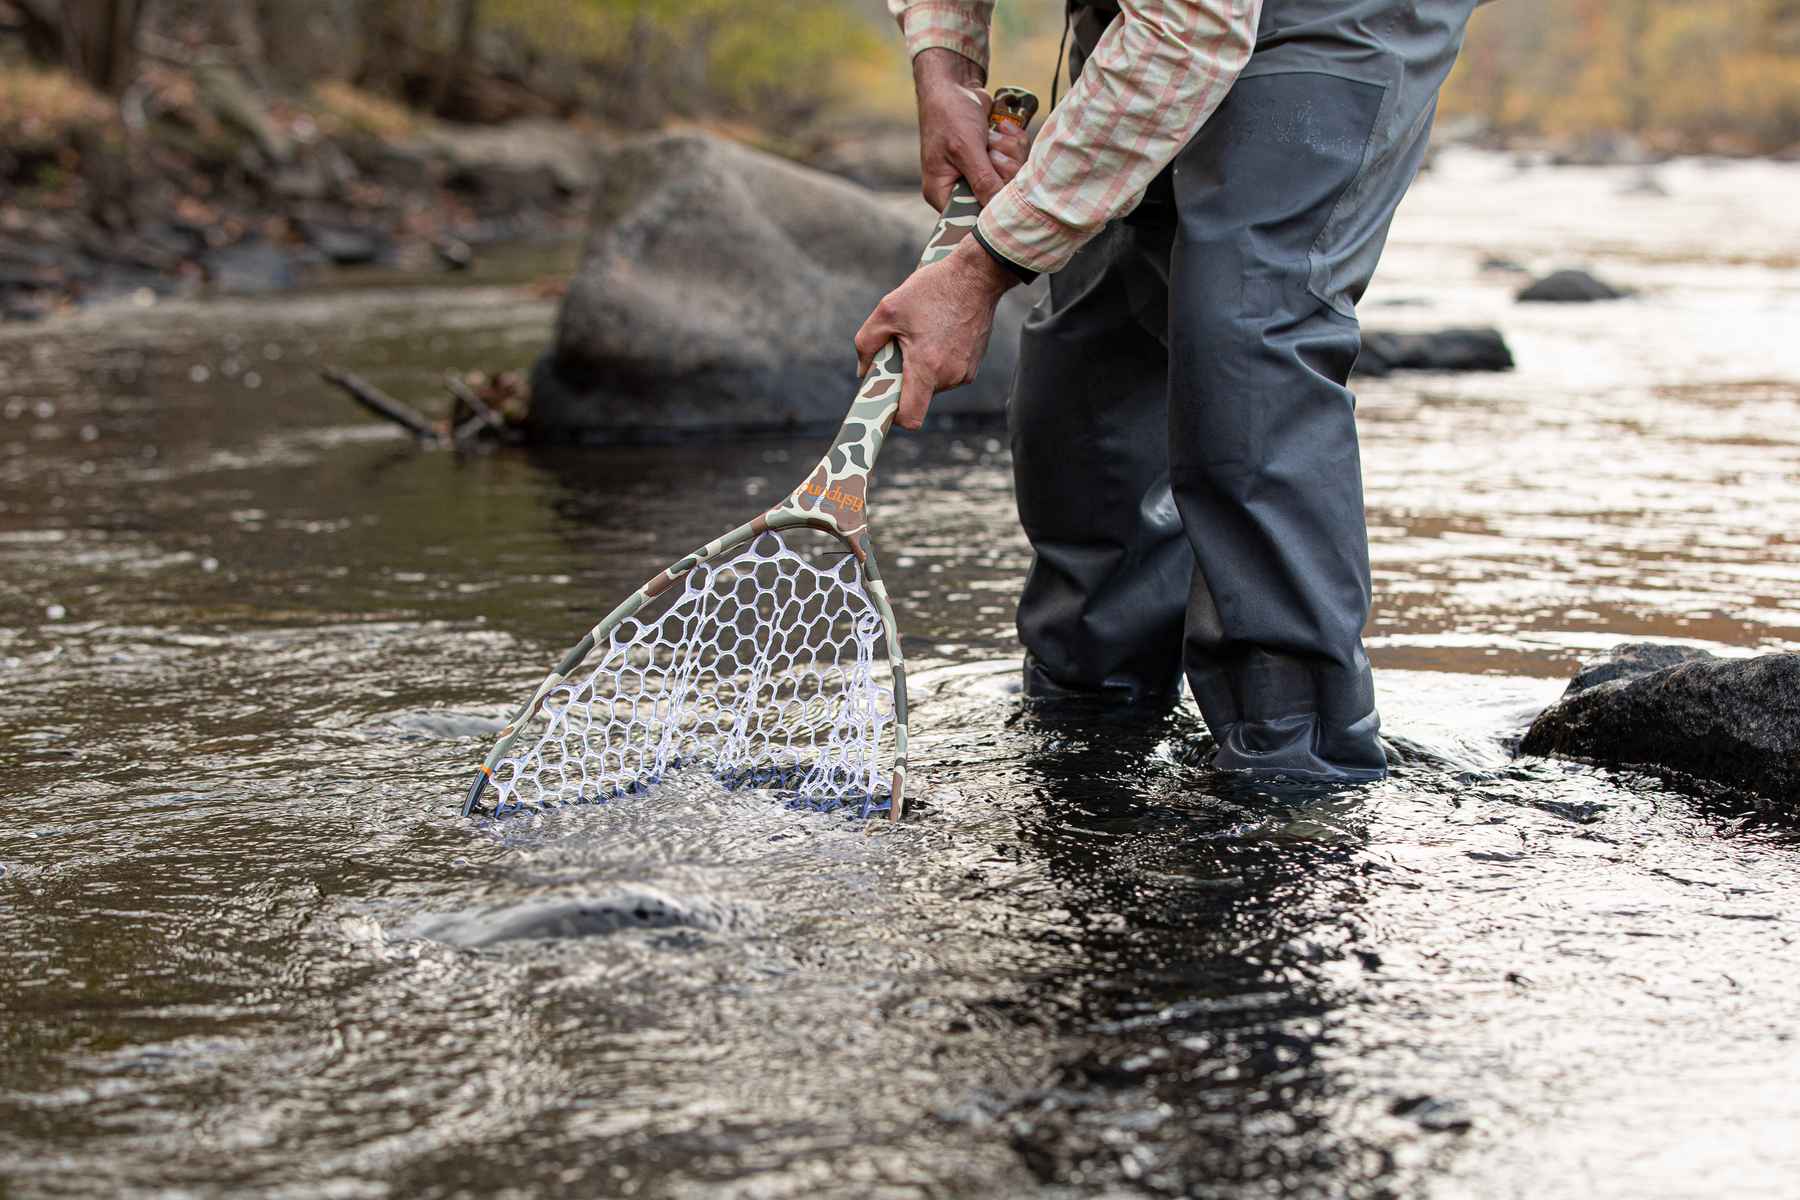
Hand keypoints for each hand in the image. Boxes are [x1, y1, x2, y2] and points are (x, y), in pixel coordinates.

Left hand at [854, 237, 1016, 429]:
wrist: (976, 275)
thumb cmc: (931, 290)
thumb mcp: (888, 310)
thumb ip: (867, 344)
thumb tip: (863, 371)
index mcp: (926, 367)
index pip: (910, 417)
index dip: (894, 416)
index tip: (884, 402)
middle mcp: (949, 377)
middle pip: (918, 397)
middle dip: (904, 379)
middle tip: (900, 348)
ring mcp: (964, 372)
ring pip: (932, 385)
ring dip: (921, 368)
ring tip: (923, 335)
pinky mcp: (973, 365)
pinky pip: (947, 373)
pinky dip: (937, 360)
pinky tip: (938, 333)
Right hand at [913, 48, 1028, 208]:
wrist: (954, 85)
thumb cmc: (949, 115)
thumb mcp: (965, 149)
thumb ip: (983, 181)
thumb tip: (995, 214)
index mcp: (943, 194)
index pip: (972, 219)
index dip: (991, 207)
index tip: (1001, 184)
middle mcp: (961, 188)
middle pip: (997, 199)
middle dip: (1003, 169)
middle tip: (992, 151)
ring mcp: (979, 174)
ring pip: (1011, 179)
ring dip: (1009, 152)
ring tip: (993, 135)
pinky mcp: (994, 161)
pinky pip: (1017, 161)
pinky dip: (1013, 143)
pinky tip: (1001, 130)